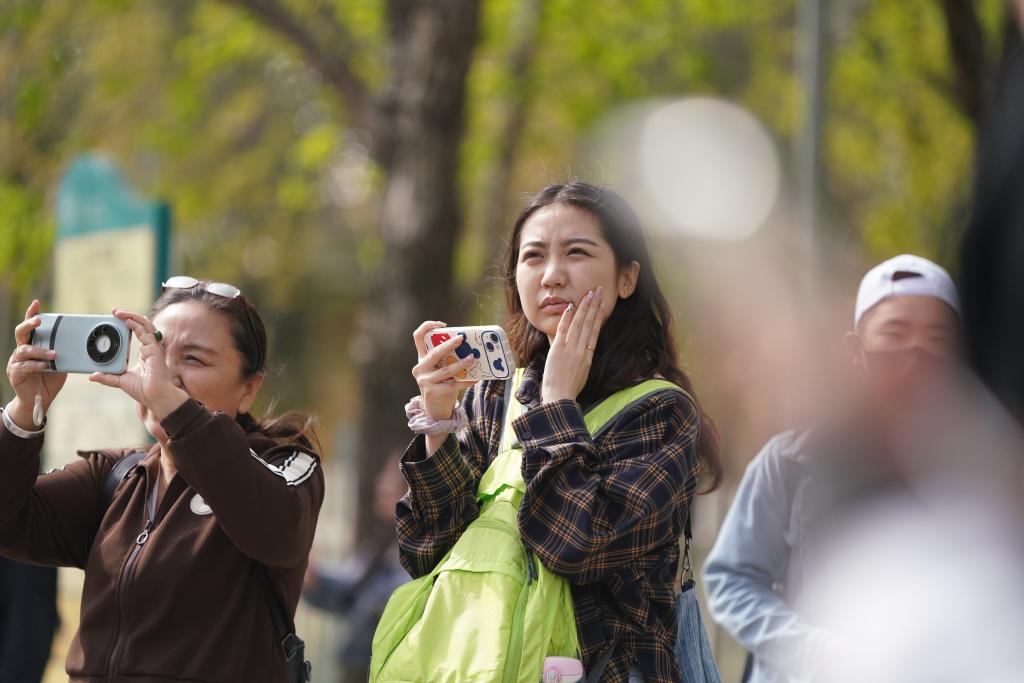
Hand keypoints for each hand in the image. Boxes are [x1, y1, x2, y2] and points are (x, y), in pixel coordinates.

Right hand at [5, 300, 66, 429]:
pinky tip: (43, 365)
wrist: (38, 400)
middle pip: (21, 333)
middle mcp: (22, 350)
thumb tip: (82, 343)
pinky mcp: (15, 373)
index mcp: (33, 345)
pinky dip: (35, 364)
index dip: (32, 313)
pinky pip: (24, 366)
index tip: (37, 302)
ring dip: (40, 350)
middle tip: (39, 321)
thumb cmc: (49, 379)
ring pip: (24, 350)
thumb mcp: (60, 363)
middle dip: (29, 325)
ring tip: (53, 353)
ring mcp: (16, 361)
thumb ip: (65, 353)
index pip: (31, 327)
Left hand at [89, 308, 187, 420]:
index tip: (116, 318)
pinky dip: (136, 326)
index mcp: (146, 352)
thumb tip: (92, 376)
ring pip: (146, 325)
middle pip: (143, 325)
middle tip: (114, 312)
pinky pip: (146, 334)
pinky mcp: (154, 351)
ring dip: (132, 317)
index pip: (139, 331)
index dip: (129, 322)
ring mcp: (154, 348)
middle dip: (129, 316)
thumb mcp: (120, 381)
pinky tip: (127, 321)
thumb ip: (108, 376)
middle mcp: (151, 347)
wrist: (155, 398)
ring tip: (119, 313)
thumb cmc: (144, 391)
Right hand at [411, 321, 476, 419]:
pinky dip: (465, 381)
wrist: (435, 408)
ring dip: (461, 364)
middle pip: (434, 352)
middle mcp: (420, 368)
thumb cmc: (442, 384)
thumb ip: (449, 358)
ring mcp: (424, 380)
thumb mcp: (441, 368)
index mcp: (421, 358)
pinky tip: (475, 379)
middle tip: (462, 339)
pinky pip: (452, 385)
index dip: (427, 327)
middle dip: (448, 344)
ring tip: (472, 358)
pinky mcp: (432, 392)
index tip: (442, 325)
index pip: (418, 337)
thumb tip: (470, 348)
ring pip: (445, 370)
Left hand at [541, 287, 603, 402]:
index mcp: (588, 355)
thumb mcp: (582, 372)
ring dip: (584, 308)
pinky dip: (566, 319)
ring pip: (579, 324)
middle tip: (598, 291)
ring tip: (588, 294)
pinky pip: (563, 331)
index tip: (601, 303)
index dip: (598, 315)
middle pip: (589, 323)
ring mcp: (570, 349)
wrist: (560, 397)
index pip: (595, 330)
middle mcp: (581, 350)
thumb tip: (584, 348)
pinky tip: (570, 307)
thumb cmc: (569, 388)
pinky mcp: (558, 351)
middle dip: (594, 305)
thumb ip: (583, 358)